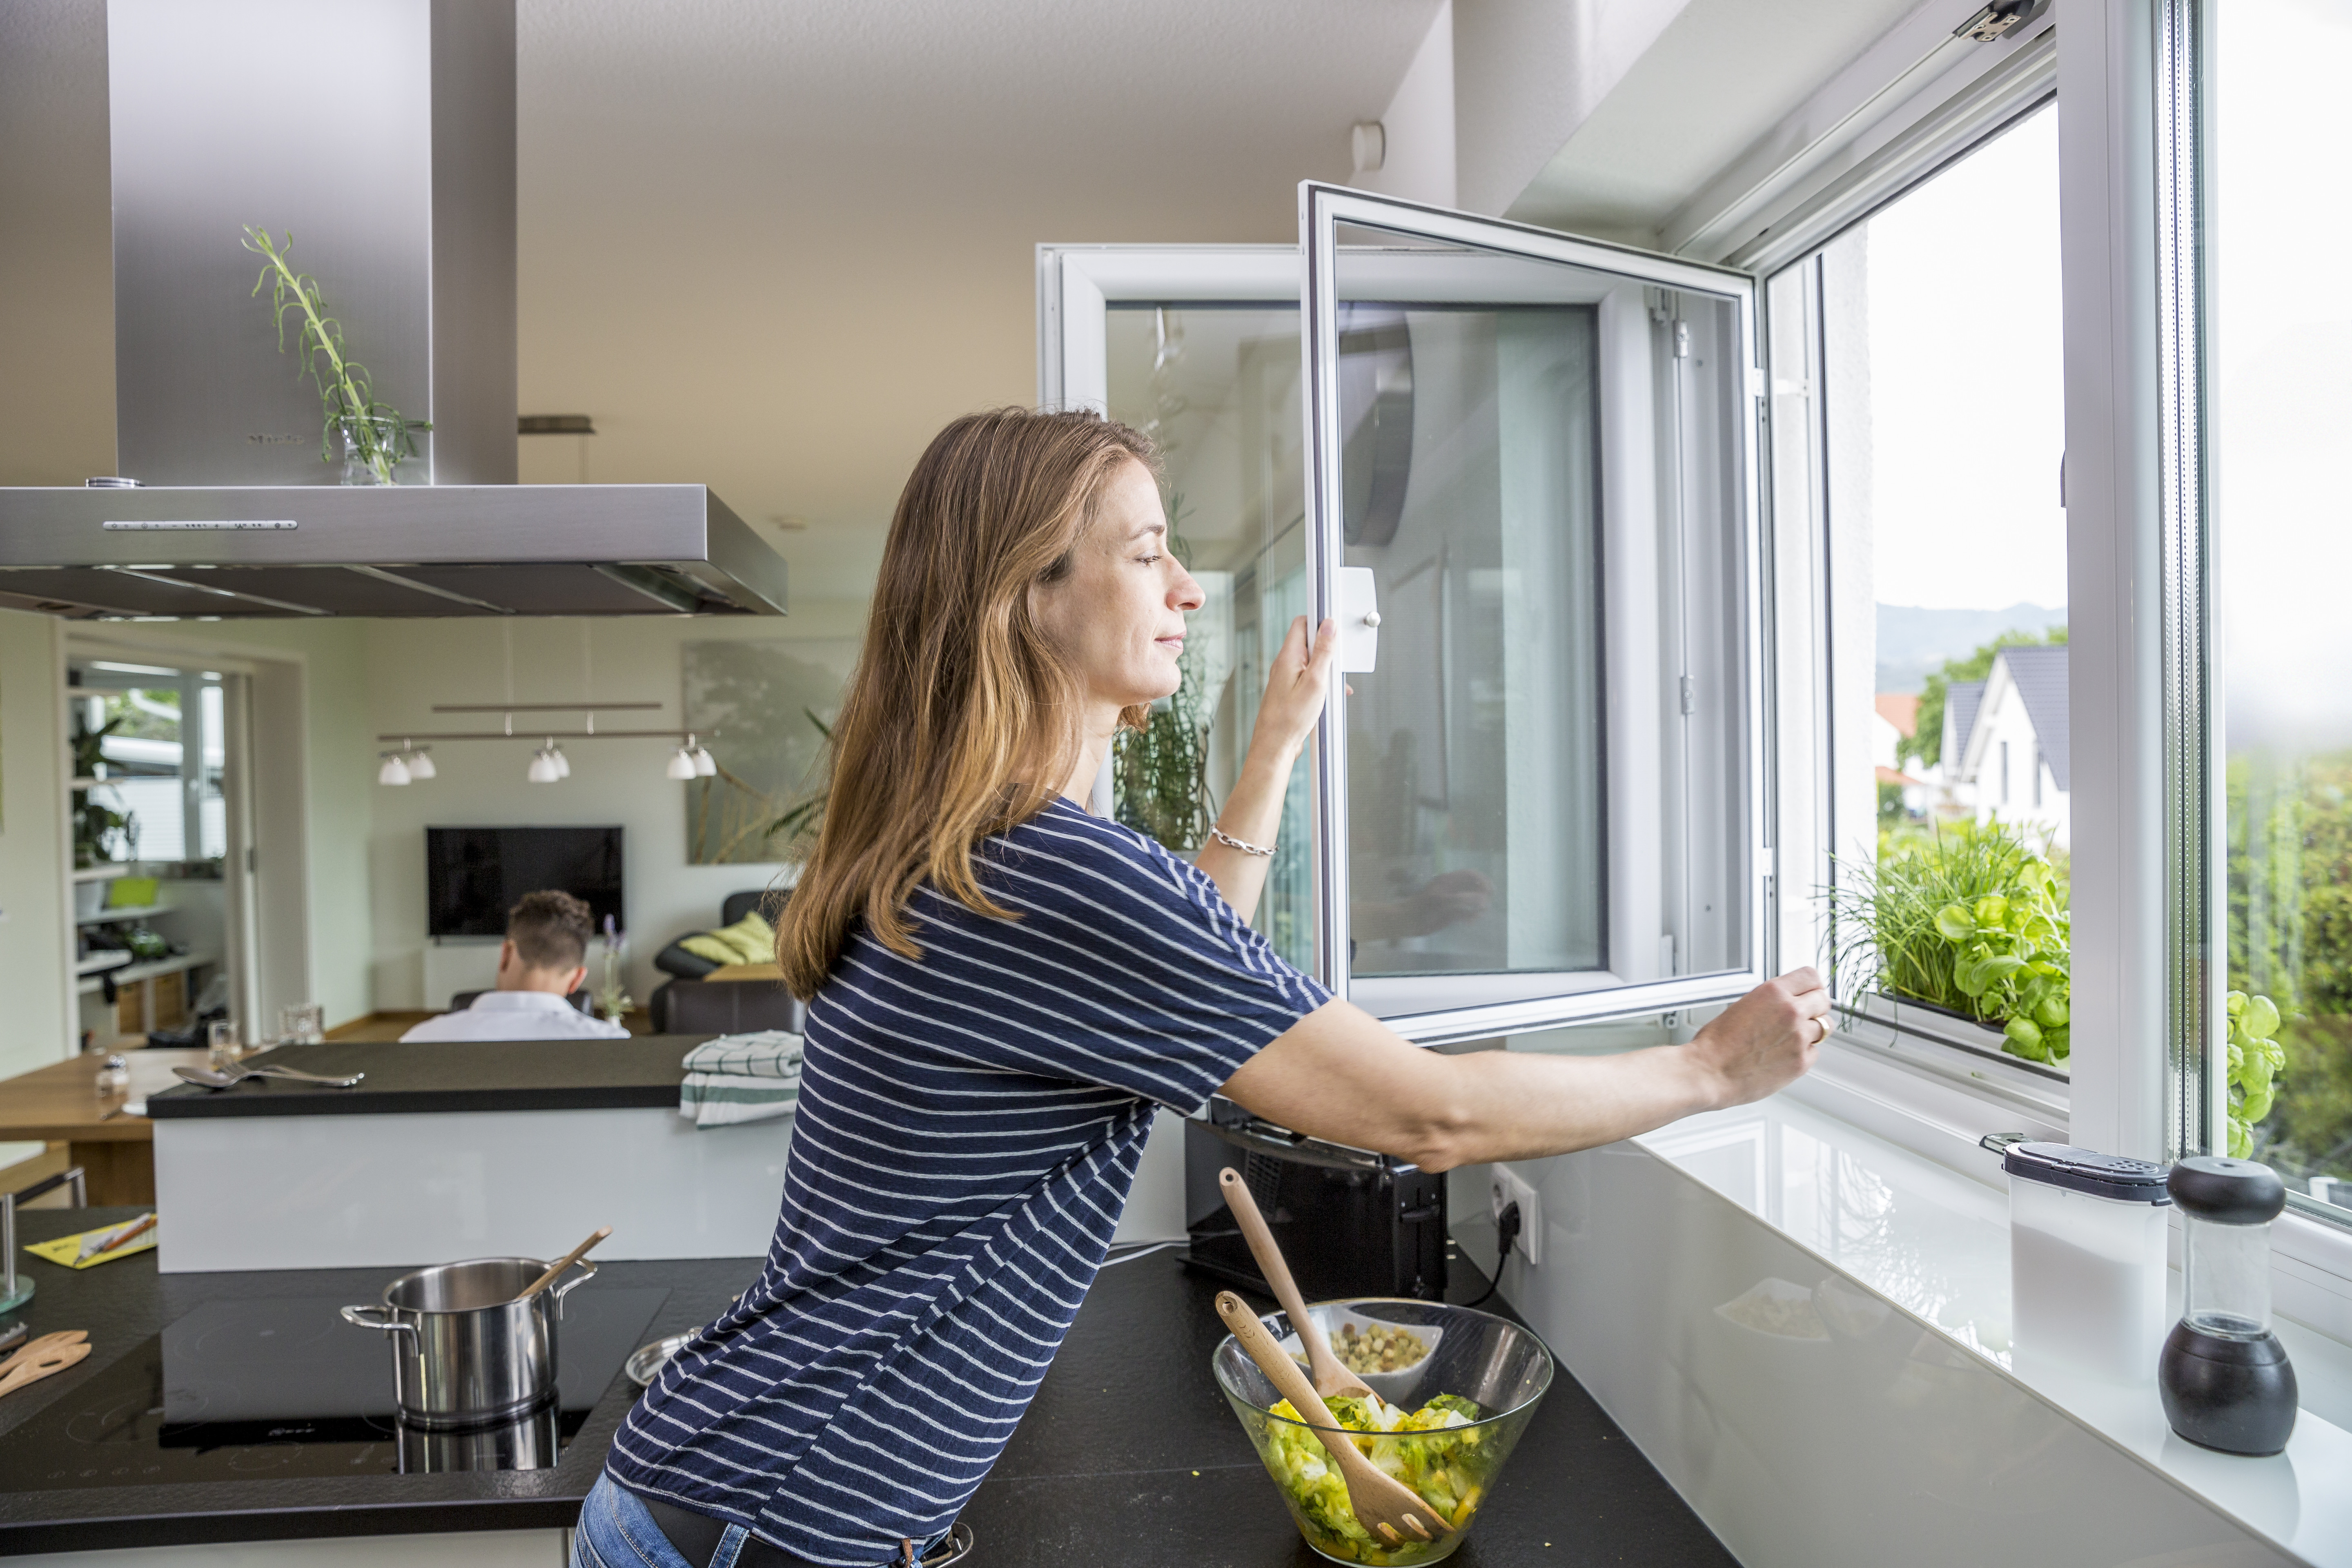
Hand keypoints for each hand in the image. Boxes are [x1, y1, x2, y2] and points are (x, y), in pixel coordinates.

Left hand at [1245, 616, 1336, 766]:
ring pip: (1311, 662)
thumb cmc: (1290, 719)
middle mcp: (1284, 664)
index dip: (1320, 621)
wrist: (1275, 745)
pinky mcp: (1290, 690)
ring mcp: (1286, 677)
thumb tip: (1328, 626)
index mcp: (1288, 657)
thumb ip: (1323, 652)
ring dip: (1326, 670)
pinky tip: (1328, 697)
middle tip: (1337, 664)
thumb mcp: (1315, 682)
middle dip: (1327, 650)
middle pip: (1309, 642)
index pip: (1303, 623)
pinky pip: (1308, 678)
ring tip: (1333, 685)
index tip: (1335, 626)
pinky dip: (1321, 683)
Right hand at [1685, 967, 1828, 1109]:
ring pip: (1824, 1027)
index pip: (1811, 977)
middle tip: (1805, 1016)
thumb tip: (1790, 1001)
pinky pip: (1815, 1052)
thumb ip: (1772, 1001)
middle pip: (1823, 1000)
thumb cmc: (1717, 1043)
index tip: (1810, 992)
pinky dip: (1804, 1053)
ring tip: (1790, 1038)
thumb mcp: (1743, 1006)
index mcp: (1773, 992)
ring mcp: (1799, 1037)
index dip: (1811, 986)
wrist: (1709, 1073)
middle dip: (1815, 1007)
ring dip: (1812, 1031)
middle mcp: (1791, 1011)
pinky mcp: (1801, 1062)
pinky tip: (1783, 1055)